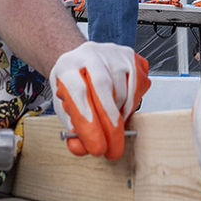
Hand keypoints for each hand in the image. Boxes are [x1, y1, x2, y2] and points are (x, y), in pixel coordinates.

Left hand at [50, 41, 149, 160]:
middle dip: (110, 122)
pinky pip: (137, 84)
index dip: (88, 122)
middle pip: (103, 85)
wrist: (80, 59)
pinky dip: (132, 103)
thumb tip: (81, 148)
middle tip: (113, 147)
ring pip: (122, 87)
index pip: (78, 92)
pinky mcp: (128, 54)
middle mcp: (89, 53)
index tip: (96, 146)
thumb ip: (73, 127)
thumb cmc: (72, 83)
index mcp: (67, 66)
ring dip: (121, 113)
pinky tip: (122, 108)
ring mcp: (110, 52)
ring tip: (112, 123)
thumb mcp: (63, 104)